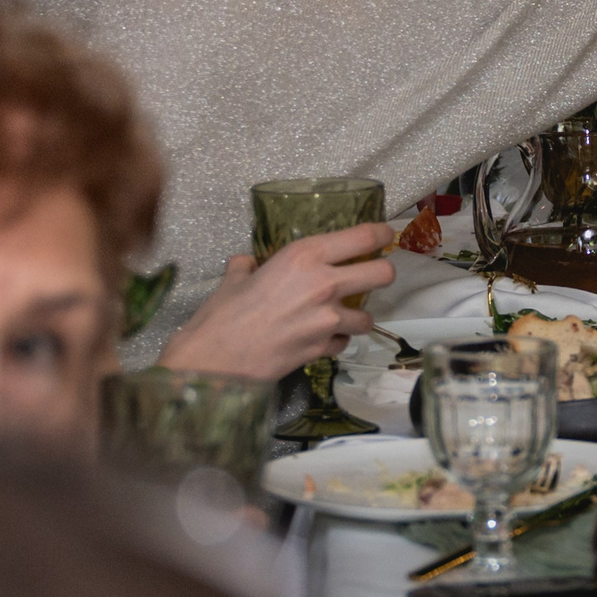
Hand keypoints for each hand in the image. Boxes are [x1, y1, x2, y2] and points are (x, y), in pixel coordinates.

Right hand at [158, 222, 395, 379]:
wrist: (213, 361)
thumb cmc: (220, 315)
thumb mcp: (234, 279)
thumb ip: (248, 266)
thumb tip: (247, 262)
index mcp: (303, 256)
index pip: (362, 237)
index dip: (379, 234)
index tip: (384, 235)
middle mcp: (324, 283)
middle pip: (383, 274)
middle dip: (381, 274)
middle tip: (371, 276)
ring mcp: (328, 319)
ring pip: (369, 317)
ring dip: (357, 318)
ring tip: (340, 318)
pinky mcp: (324, 348)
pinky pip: (344, 342)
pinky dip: (336, 342)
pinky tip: (319, 339)